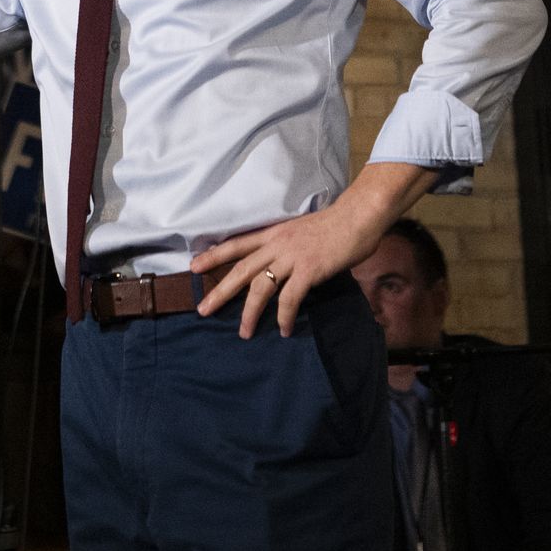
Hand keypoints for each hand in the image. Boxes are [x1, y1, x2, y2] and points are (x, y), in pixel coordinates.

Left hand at [190, 162, 438, 338]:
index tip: (192, 266)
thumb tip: (283, 268)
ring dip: (250, 313)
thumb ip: (288, 248)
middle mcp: (277, 244)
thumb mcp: (302, 232)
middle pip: (240, 269)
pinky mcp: (308, 270)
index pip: (236, 244)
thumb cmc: (335, 225)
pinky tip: (284, 330)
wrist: (358, 217)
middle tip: (202, 310)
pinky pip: (290, 299)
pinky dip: (285, 316)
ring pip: (260, 288)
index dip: (213, 255)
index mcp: (274, 233)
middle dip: (220, 291)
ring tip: (244, 333)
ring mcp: (292, 257)